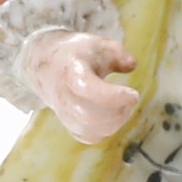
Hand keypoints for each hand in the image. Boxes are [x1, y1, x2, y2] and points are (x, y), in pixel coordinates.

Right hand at [28, 27, 140, 143]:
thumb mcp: (97, 44)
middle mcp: (64, 96)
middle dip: (117, 112)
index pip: (87, 89)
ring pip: (90, 130)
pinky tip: (113, 116)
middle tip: (130, 100)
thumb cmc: (77, 55)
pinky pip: (90, 137)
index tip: (133, 94)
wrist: (47, 67)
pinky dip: (107, 131)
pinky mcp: (70, 124)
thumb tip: (132, 65)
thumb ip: (117, 52)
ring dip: (115, 122)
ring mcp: (64, 113)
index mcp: (71, 72)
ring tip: (124, 107)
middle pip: (88, 115)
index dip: (114, 96)